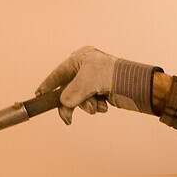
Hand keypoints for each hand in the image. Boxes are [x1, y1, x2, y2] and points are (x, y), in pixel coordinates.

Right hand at [36, 46, 154, 123]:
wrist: (137, 85)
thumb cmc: (112, 75)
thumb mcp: (85, 83)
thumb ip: (69, 94)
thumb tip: (63, 105)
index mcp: (81, 57)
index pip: (59, 72)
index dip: (49, 84)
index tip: (39, 95)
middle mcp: (87, 68)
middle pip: (69, 89)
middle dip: (71, 103)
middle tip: (67, 118)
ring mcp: (96, 80)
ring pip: (81, 99)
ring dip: (87, 105)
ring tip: (97, 104)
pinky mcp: (104, 91)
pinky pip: (92, 102)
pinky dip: (97, 106)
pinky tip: (105, 103)